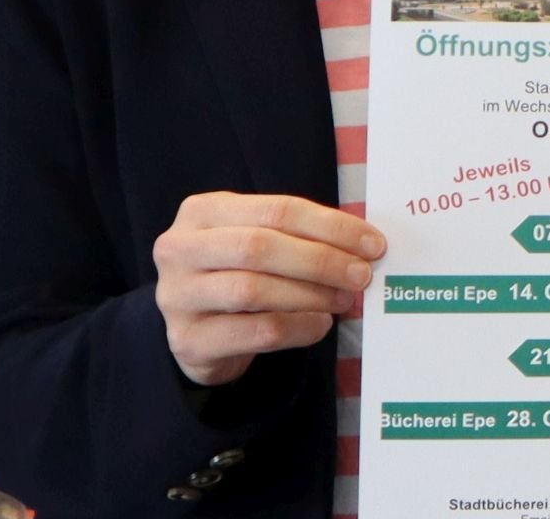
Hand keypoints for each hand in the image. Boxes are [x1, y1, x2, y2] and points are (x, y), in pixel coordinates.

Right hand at [152, 191, 385, 387]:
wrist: (196, 332)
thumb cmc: (236, 274)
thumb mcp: (256, 242)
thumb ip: (297, 235)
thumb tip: (364, 244)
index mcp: (202, 211)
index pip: (277, 209)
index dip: (331, 226)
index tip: (372, 244)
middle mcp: (179, 248)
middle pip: (260, 246)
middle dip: (321, 260)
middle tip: (361, 275)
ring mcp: (177, 295)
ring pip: (253, 289)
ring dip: (311, 295)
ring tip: (343, 300)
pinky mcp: (186, 339)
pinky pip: (254, 331)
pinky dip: (297, 328)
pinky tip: (320, 324)